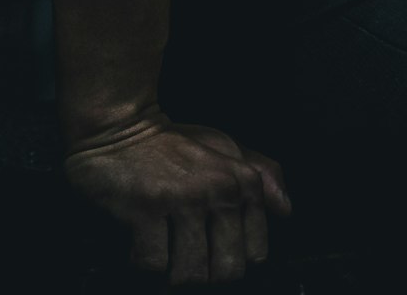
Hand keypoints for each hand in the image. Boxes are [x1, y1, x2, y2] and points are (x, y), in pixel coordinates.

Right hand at [64, 110, 291, 284]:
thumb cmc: (175, 145)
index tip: (215, 252)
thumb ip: (263, 175)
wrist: (119, 130)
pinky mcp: (146, 208)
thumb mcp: (226, 149)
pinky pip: (152, 264)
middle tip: (189, 261)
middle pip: (226, 270)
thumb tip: (286, 210)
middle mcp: (220, 190)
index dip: (233, 261)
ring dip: (174, 274)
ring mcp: (184, 199)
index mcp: (244, 181)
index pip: (256, 253)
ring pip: (190, 273)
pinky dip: (144, 263)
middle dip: (206, 276)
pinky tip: (143, 243)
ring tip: (166, 253)